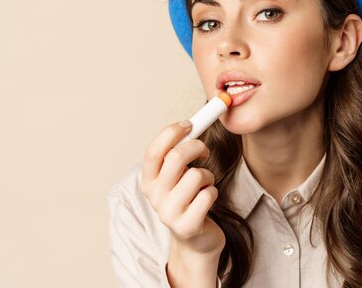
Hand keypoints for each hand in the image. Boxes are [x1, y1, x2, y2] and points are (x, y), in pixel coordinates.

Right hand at [140, 120, 225, 255]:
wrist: (195, 239)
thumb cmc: (189, 199)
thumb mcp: (177, 176)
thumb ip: (177, 153)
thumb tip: (193, 123)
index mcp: (148, 181)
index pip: (154, 150)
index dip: (172, 132)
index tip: (189, 124)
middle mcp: (154, 197)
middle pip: (176, 157)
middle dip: (197, 147)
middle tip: (204, 150)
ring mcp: (169, 213)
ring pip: (197, 175)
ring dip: (208, 176)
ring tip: (204, 185)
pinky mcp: (187, 225)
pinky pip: (208, 194)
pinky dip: (213, 191)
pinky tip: (207, 201)